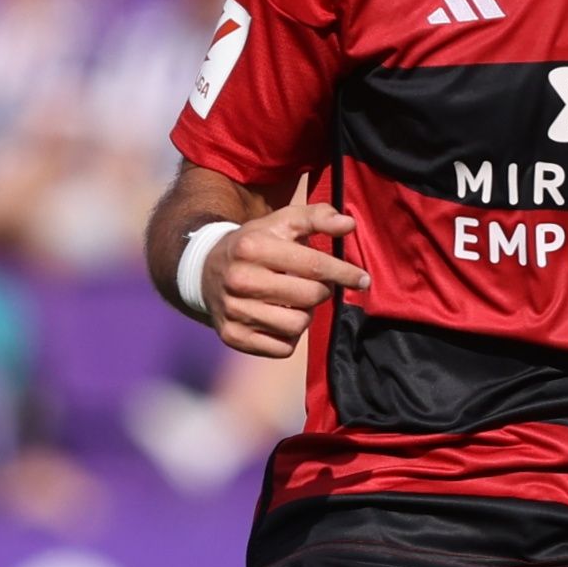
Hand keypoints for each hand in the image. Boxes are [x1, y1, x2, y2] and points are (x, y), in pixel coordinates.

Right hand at [208, 196, 371, 359]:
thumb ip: (317, 218)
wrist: (204, 272)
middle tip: (312, 285)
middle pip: (309, 297)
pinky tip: (278, 319)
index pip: (313, 265)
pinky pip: (282, 348)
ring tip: (292, 302)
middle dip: (320, 292)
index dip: (344, 273)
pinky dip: (288, 337)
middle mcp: (240, 279)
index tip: (363, 279)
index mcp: (253, 247)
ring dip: (304, 315)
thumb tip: (348, 224)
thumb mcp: (281, 223)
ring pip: (298, 325)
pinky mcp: (232, 336)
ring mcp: (234, 311)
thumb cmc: (254, 245)